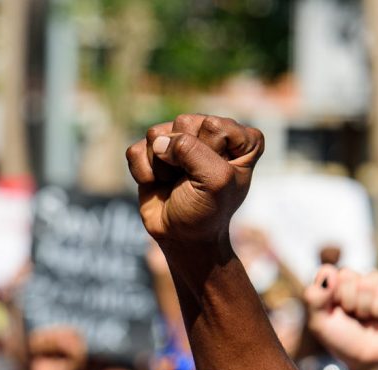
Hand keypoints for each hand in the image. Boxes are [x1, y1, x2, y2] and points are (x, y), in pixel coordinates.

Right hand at [125, 114, 263, 245]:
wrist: (181, 237)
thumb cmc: (207, 211)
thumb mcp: (214, 181)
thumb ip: (191, 150)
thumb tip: (157, 142)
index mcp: (241, 139)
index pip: (214, 125)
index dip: (209, 153)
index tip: (214, 178)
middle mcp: (210, 133)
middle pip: (183, 123)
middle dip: (182, 158)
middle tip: (190, 181)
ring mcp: (179, 140)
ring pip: (157, 134)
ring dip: (162, 166)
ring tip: (174, 182)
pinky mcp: (153, 151)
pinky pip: (136, 149)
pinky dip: (142, 171)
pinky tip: (156, 183)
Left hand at [304, 266, 377, 369]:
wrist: (371, 358)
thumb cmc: (343, 340)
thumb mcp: (320, 323)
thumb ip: (314, 298)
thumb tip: (328, 272)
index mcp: (331, 285)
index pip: (327, 271)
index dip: (330, 293)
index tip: (332, 310)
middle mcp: (351, 280)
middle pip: (347, 274)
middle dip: (348, 301)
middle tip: (352, 316)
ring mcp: (373, 282)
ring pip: (367, 282)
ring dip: (365, 307)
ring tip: (366, 318)